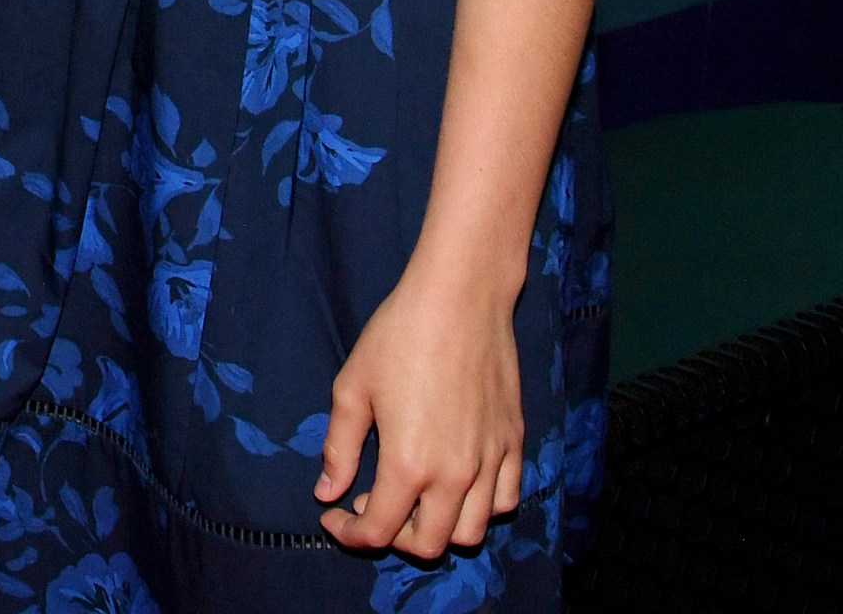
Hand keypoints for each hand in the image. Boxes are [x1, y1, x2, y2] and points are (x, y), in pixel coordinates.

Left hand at [314, 271, 523, 562]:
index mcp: (408, 465)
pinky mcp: (514, 443)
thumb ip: (339, 448)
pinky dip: (481, 507)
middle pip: (427, 545)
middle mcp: (454, 475)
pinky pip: (505, 500)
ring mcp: (490, 462)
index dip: (348, 533)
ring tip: (415, 498)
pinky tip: (458, 482)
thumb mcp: (352, 389)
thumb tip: (328, 493)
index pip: (377, 531)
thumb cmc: (399, 336)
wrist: (460, 298)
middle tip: (372, 505)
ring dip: (438, 529)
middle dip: (392, 537)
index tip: (333, 516)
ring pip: (471, 533)